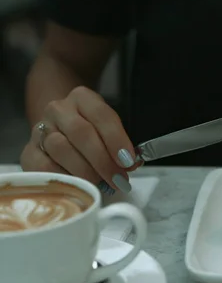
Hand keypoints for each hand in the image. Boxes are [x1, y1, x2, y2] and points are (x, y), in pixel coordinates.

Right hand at [20, 86, 137, 193]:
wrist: (60, 129)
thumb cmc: (93, 132)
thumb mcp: (110, 130)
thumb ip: (122, 145)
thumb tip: (131, 164)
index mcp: (83, 98)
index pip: (102, 115)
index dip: (116, 139)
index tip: (128, 161)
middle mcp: (59, 109)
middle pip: (81, 133)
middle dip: (103, 160)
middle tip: (118, 179)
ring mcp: (41, 129)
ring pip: (61, 149)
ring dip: (85, 171)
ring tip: (101, 183)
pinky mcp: (29, 151)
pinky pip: (44, 166)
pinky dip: (65, 177)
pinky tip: (78, 184)